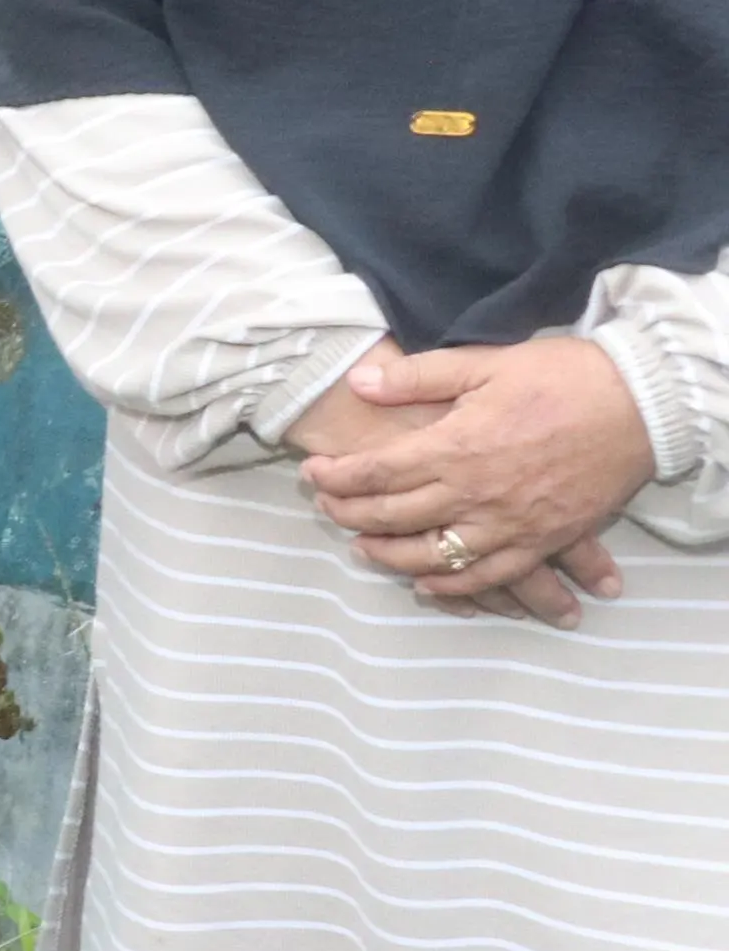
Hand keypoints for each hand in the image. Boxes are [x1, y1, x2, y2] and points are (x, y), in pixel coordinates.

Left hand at [302, 338, 649, 615]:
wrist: (640, 405)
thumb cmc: (562, 378)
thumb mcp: (485, 363)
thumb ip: (417, 378)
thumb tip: (358, 381)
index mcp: (454, 447)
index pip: (375, 472)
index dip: (335, 476)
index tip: (311, 474)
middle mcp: (474, 493)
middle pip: (393, 516)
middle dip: (349, 515)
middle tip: (326, 510)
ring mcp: (508, 523)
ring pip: (432, 555)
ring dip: (390, 557)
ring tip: (363, 549)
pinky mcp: (542, 540)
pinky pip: (489, 576)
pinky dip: (453, 586)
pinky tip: (429, 585)